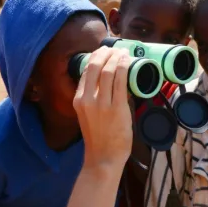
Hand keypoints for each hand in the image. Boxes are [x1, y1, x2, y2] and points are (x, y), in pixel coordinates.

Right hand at [75, 48, 132, 168]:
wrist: (103, 157)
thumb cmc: (99, 137)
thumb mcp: (89, 115)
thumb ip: (96, 99)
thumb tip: (112, 83)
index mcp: (78, 99)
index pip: (86, 70)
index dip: (96, 57)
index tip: (105, 51)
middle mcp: (87, 99)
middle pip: (95, 66)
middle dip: (106, 53)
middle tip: (115, 48)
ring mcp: (102, 103)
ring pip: (109, 71)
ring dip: (117, 57)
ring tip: (124, 53)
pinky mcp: (117, 108)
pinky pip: (121, 81)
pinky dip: (125, 67)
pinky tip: (128, 61)